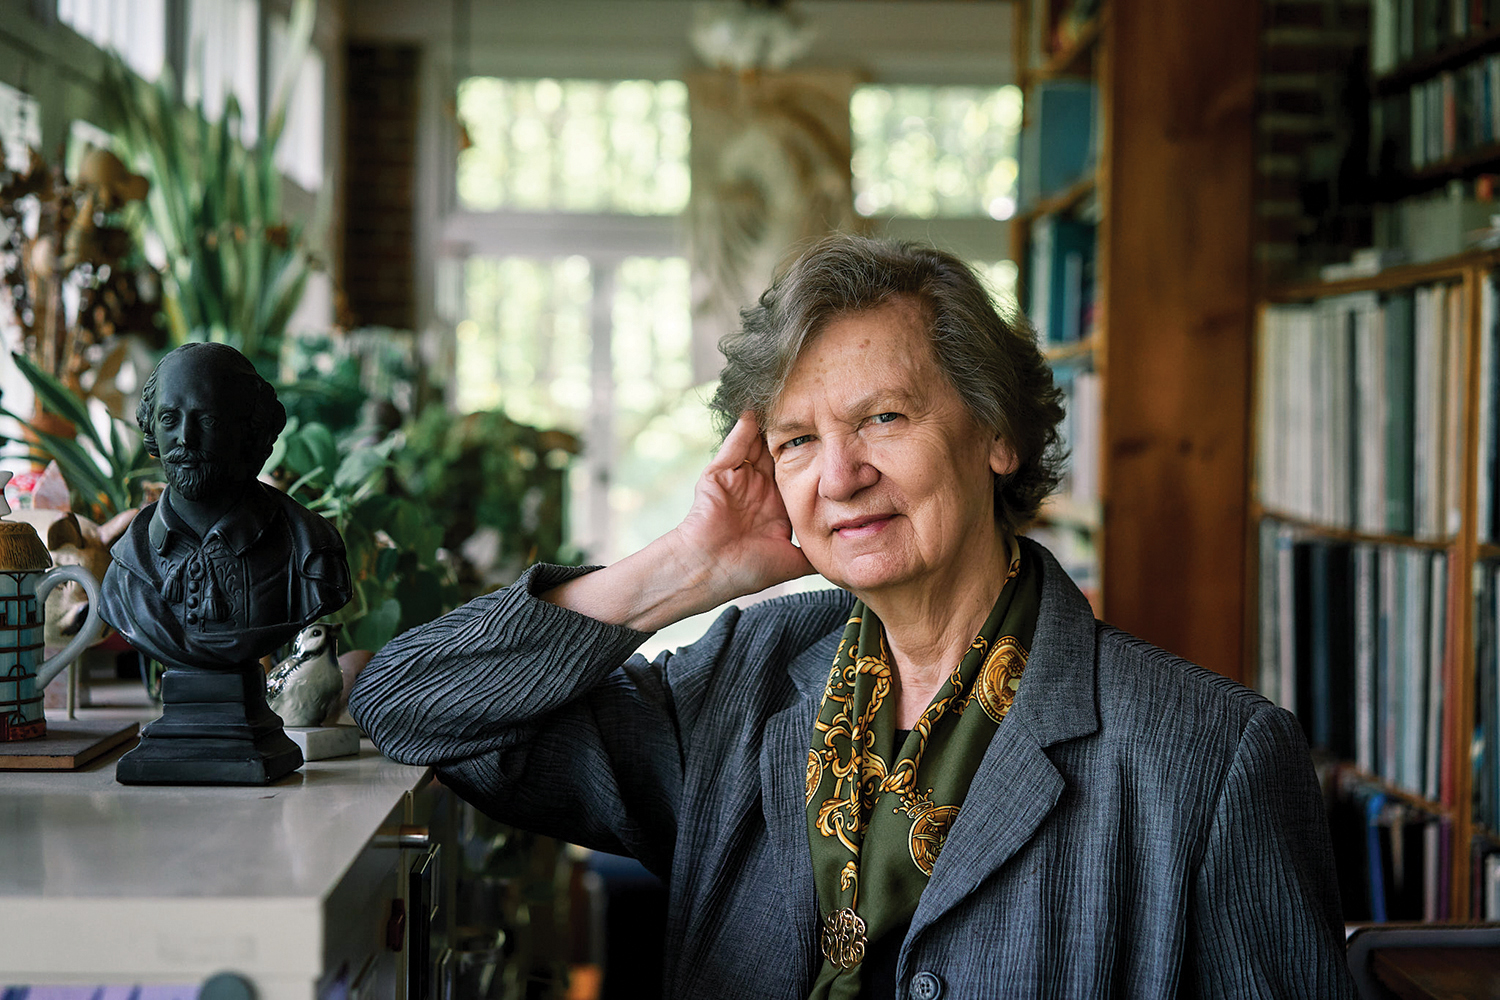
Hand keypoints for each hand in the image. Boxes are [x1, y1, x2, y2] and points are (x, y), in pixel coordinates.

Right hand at [542, 412, 813, 630]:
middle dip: (798, 434)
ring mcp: (738, 479)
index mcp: (775, 508)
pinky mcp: (719, 473)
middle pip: (780, 454)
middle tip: (819, 407)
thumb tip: (850, 554)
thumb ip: (816, 554)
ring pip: (759, 445)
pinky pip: (736, 444)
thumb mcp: (792, 562)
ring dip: (774, 425)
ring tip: (794, 397)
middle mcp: (758, 490)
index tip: (839, 440)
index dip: (817, 459)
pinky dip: (746, 425)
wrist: (707, 572)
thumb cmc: (746, 571)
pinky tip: (759, 406)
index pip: (799, 475)